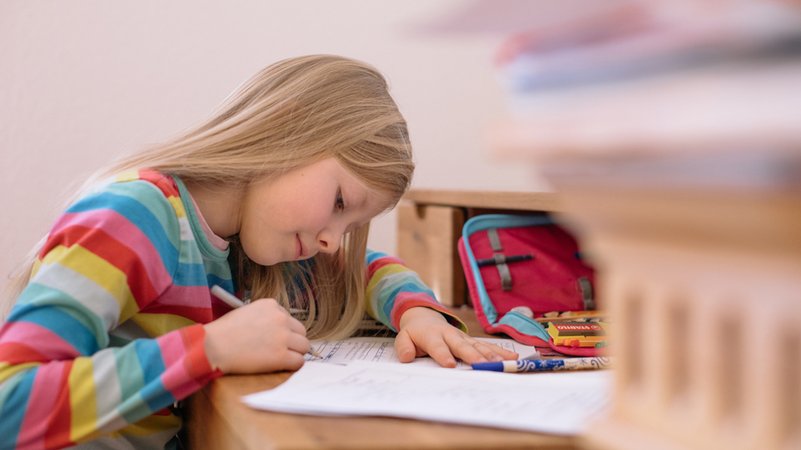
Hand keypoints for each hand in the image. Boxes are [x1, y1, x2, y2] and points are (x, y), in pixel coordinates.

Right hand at [204, 298, 309, 373]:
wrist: (213, 346)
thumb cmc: (224, 332)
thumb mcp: (247, 313)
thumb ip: (265, 318)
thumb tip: (279, 330)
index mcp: (271, 305)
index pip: (289, 318)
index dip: (283, 330)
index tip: (273, 338)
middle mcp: (280, 318)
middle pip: (301, 332)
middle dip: (293, 341)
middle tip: (280, 350)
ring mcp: (282, 337)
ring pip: (304, 346)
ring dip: (295, 353)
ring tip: (281, 359)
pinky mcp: (281, 356)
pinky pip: (299, 362)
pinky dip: (292, 366)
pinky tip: (281, 367)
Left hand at [394, 307, 518, 367]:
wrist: (425, 316)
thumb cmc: (415, 332)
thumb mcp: (403, 337)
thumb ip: (403, 347)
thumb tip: (406, 357)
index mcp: (432, 335)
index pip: (438, 346)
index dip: (443, 354)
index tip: (450, 365)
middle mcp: (451, 335)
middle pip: (462, 346)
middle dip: (473, 356)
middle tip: (482, 366)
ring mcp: (463, 338)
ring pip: (478, 346)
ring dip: (490, 355)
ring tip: (502, 364)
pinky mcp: (472, 341)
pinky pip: (487, 347)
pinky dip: (500, 352)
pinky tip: (513, 358)